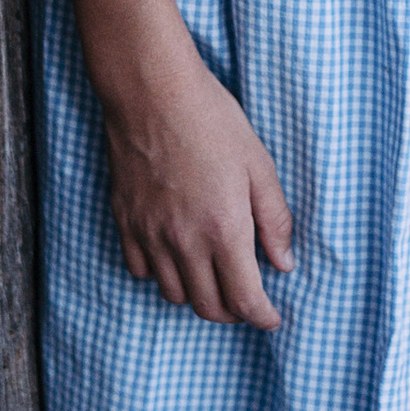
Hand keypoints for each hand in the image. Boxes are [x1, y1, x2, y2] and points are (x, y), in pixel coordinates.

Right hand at [98, 45, 294, 328]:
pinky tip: (176, 254)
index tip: (272, 318)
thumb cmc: (212, 120)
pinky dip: (162, 275)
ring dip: (199, 295)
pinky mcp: (126, 222)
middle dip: (234, 312)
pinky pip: (142, 271)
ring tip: (214, 276)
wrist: (152, 92)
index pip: (244, 300)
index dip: (262, 317)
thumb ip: (274, 219)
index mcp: (224, 229)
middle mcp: (184, 242)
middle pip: (209, 306)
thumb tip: (284, 263)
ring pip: (174, 295)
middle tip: (248, 298)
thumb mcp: (259, 165)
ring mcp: (150, 235)